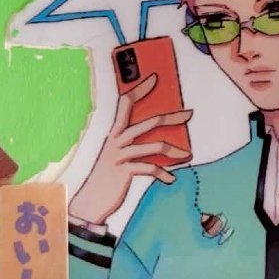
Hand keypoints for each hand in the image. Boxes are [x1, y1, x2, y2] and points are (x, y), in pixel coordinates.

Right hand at [66, 81, 191, 226]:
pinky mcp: (124, 172)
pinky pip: (150, 169)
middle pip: (148, 122)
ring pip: (153, 146)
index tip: (154, 78)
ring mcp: (120, 155)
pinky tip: (171, 178)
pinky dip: (163, 173)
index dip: (140, 89)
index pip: (126, 103)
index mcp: (114, 133)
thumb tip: (160, 137)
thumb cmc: (107, 175)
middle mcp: (116, 140)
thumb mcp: (117, 155)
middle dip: (171, 117)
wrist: (89, 201)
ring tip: (187, 155)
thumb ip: (132, 143)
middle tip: (189, 114)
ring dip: (174, 151)